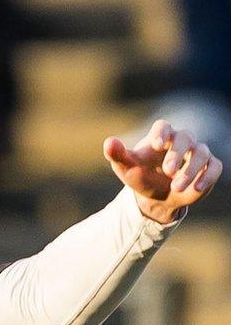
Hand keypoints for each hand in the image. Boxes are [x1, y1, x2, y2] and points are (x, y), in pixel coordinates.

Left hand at [106, 119, 221, 223]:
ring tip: (176, 187)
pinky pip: (215, 167)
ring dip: (190, 170)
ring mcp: (197, 153)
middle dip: (177, 153)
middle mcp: (181, 141)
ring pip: (201, 153)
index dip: (162, 133)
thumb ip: (117, 154)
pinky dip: (208, 176)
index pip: (163, 126)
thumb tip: (109, 142)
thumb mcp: (126, 168)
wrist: (156, 197)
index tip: (157, 145)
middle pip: (185, 138)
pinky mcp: (209, 167)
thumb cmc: (140, 176)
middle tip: (168, 170)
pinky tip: (196, 188)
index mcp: (160, 137)